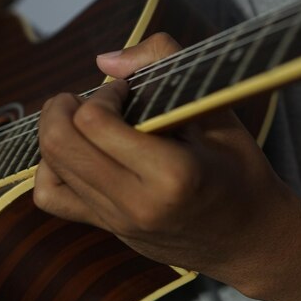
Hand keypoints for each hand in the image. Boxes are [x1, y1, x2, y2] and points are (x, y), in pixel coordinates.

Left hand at [34, 33, 300, 295]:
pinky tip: (75, 155)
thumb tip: (104, 61)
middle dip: (63, 107)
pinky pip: (51, 198)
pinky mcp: (106, 228)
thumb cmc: (240, 171)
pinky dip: (49, 169)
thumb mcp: (217, 111)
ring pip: (50, 168)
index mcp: (171, 174)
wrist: (250, 239)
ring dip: (56, 132)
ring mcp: (116, 221)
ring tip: (83, 123)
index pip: (95, 122)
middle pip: (60, 144)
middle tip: (89, 99)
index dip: (103, 92)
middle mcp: (135, 203)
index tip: (126, 90)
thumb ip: (165, 65)